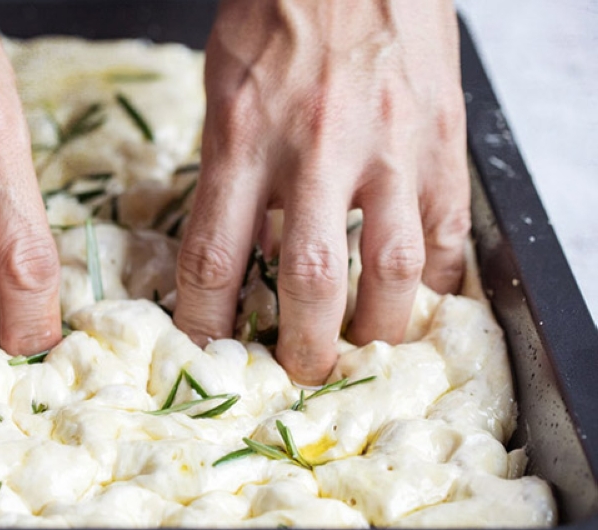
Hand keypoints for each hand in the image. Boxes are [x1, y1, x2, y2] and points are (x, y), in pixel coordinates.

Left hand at [173, 0, 468, 384]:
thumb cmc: (280, 14)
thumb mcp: (224, 91)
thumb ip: (229, 173)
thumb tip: (233, 250)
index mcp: (245, 137)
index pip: (214, 258)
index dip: (205, 321)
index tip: (205, 350)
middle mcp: (317, 149)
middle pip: (308, 278)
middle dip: (302, 344)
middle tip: (297, 369)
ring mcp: (388, 146)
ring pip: (391, 269)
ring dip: (375, 327)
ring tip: (361, 350)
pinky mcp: (441, 138)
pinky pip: (447, 231)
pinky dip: (436, 281)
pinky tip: (419, 302)